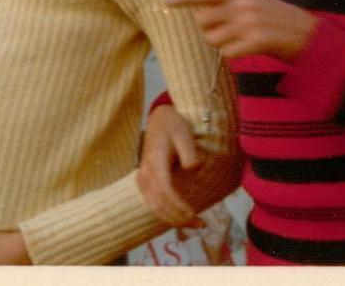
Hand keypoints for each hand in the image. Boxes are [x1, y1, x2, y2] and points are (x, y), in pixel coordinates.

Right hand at [138, 104, 202, 227]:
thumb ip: (189, 152)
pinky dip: (166, 214)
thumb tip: (193, 169)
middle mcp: (145, 172)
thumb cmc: (174, 126)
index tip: (194, 215)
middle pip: (158, 204)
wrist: (159, 120)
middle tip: (201, 225)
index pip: (164, 190)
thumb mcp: (184, 133)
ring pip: (154, 206)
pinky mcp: (144, 181)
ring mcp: (142, 177)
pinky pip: (152, 203)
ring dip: (172, 220)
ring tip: (195, 224)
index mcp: (155, 161)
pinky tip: (181, 218)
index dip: (178, 206)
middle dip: (178, 219)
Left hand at [167, 0, 317, 61]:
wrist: (313, 37)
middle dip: (209, 32)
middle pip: (203, 21)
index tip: (165, 1)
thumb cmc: (280, 22)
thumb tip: (201, 15)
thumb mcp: (256, 4)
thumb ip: (230, 5)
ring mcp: (250, 21)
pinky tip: (250, 51)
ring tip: (243, 42)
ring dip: (223, 45)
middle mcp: (243, 4)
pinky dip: (235, 56)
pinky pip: (228, 53)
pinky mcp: (257, 40)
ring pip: (213, 39)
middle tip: (229, 35)